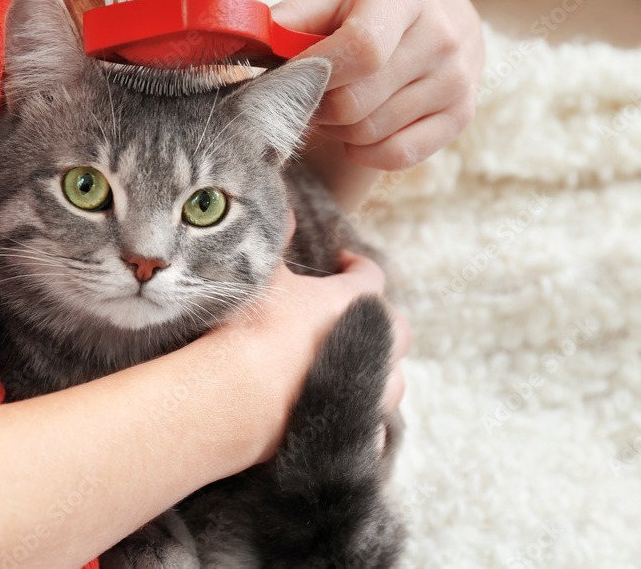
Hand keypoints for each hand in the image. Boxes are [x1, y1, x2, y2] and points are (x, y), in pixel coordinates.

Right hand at [211, 248, 410, 462]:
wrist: (240, 394)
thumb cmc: (251, 326)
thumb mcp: (258, 271)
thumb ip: (276, 237)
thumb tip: (288, 214)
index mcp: (352, 302)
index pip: (371, 276)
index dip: (358, 265)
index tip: (343, 262)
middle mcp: (370, 345)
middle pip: (400, 330)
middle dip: (383, 320)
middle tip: (356, 316)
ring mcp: (364, 390)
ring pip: (395, 380)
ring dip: (382, 370)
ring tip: (359, 365)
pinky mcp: (350, 426)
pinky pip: (374, 424)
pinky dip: (366, 415)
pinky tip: (351, 412)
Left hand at [272, 0, 484, 170]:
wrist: (446, 20)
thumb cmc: (374, 11)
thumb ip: (290, 21)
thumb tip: (244, 50)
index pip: (361, 48)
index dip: (315, 74)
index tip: (292, 78)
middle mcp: (440, 35)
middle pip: (356, 102)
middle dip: (318, 107)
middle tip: (310, 97)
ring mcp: (456, 80)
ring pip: (370, 132)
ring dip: (340, 129)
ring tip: (339, 106)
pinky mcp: (462, 116)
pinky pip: (397, 156)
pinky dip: (366, 151)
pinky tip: (362, 130)